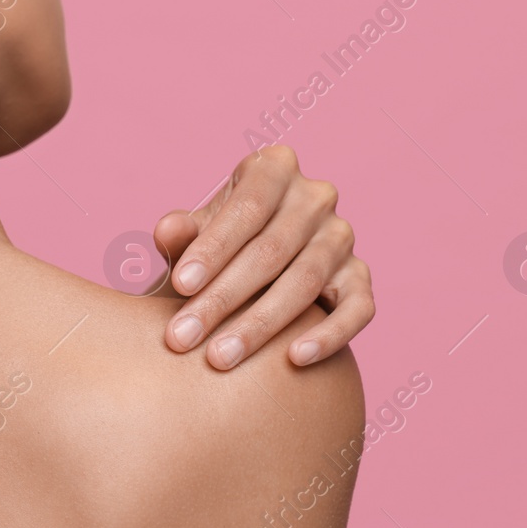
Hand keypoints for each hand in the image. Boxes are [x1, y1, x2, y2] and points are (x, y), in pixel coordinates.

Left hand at [158, 145, 373, 369]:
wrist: (256, 259)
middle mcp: (316, 197)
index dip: (212, 248)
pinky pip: (357, 309)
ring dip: (260, 325)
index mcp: (275, 168)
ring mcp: (342, 237)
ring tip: (219, 358)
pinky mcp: (359, 277)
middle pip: (271, 251)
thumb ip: (184, 231)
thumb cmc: (221, 239)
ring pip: (305, 282)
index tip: (179, 286)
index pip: (246, 209)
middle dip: (222, 298)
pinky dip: (329, 335)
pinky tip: (295, 359)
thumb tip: (166, 232)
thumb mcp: (199, 228)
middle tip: (183, 337)